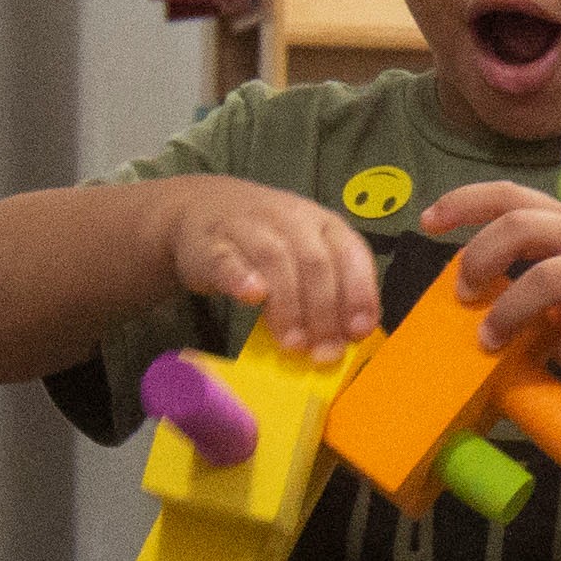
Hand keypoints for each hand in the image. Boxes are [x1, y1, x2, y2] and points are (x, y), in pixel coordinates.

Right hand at [158, 177, 382, 350]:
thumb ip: (330, 289)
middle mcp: (291, 219)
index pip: (351, 253)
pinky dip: (241, 278)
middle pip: (315, 262)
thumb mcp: (306, 256)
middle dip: (324, 311)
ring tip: (293, 343)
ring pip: (275, 259)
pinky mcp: (211, 243)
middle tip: (323, 352)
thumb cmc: (267, 240)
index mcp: (323, 223)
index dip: (359, 294)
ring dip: (288, 305)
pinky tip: (253, 297)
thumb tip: (349, 336)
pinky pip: (227, 258)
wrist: (202, 208)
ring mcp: (249, 227)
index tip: (358, 332)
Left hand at [417, 182, 560, 360]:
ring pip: (544, 279)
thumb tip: (489, 297)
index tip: (427, 222)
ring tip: (492, 342)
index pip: (510, 195)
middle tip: (465, 294)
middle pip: (519, 224)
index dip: (464, 203)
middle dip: (479, 258)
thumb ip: (546, 265)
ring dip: (508, 313)